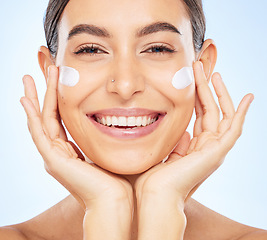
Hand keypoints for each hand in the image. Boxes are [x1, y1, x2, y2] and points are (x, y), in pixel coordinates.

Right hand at [20, 65, 132, 209]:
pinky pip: (39, 134)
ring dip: (36, 97)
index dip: (57, 97)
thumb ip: (99, 138)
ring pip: (41, 121)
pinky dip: (31, 116)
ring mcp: (53, 157)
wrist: (114, 199)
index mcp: (68, 150)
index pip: (59, 118)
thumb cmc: (114, 177)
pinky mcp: (53, 161)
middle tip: (40, 70)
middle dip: (43, 92)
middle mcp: (57, 152)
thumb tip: (112, 121)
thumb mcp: (104, 150)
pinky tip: (25, 100)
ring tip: (30, 76)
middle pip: (47, 116)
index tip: (57, 78)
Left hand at [135, 61, 253, 203]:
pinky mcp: (217, 152)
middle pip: (211, 111)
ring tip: (214, 73)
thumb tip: (184, 132)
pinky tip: (247, 97)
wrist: (155, 196)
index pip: (200, 116)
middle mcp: (206, 147)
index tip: (193, 79)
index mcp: (193, 148)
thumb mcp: (166, 154)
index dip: (198, 97)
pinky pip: (234, 129)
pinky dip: (242, 113)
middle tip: (201, 68)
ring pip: (222, 115)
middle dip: (206, 88)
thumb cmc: (154, 179)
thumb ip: (177, 143)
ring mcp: (214, 150)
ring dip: (219, 93)